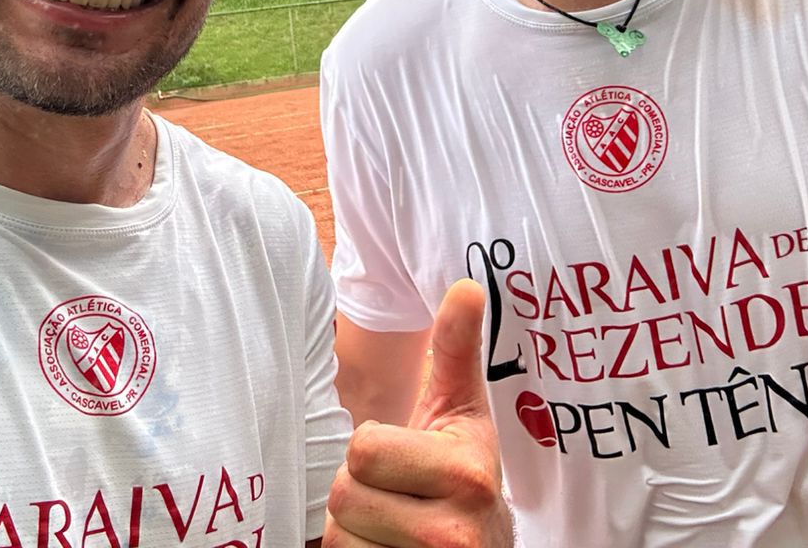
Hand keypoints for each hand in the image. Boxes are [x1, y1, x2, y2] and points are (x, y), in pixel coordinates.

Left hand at [324, 279, 513, 547]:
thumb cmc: (465, 473)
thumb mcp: (464, 413)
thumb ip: (457, 350)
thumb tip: (467, 286)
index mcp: (464, 473)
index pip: (363, 449)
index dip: (374, 450)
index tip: (407, 457)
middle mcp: (452, 532)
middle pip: (345, 496)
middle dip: (361, 492)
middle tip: (396, 493)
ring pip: (341, 539)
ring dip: (357, 531)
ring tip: (394, 524)